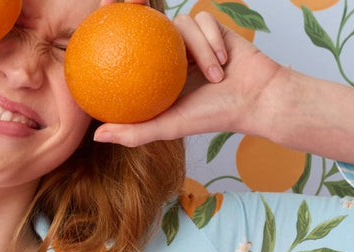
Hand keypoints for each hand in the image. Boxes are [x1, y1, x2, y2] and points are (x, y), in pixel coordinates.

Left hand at [91, 6, 284, 146]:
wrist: (257, 101)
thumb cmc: (215, 116)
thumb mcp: (170, 126)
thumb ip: (134, 132)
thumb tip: (96, 135)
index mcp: (154, 69)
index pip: (126, 42)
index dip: (109, 25)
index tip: (98, 16)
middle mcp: (170, 50)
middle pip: (146, 18)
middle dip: (133, 3)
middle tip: (125, 1)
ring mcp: (191, 37)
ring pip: (182, 25)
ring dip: (201, 51)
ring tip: (214, 76)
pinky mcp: (212, 27)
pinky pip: (205, 22)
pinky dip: (213, 43)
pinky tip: (223, 62)